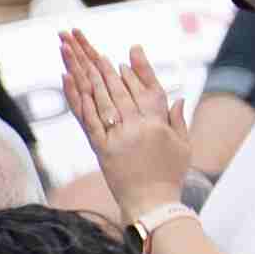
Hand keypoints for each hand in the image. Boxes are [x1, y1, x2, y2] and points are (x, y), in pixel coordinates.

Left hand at [63, 25, 189, 221]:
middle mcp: (137, 127)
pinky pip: (88, 119)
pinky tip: (71, 81)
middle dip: (107, 66)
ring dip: (90, 75)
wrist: (151, 205)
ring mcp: (117, 137)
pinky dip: (78, 98)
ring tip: (82, 56)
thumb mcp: (183, 146)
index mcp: (158, 124)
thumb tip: (179, 98)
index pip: (148, 89)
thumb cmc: (170, 177)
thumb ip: (179, 120)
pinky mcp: (101, 149)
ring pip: (102, 99)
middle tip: (96, 48)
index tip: (130, 54)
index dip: (139, 70)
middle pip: (120, 89)